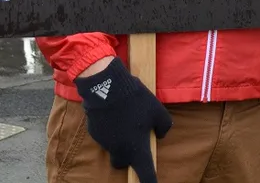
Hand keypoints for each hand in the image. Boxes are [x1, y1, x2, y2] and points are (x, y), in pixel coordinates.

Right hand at [74, 58, 172, 182]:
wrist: (106, 85)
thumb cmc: (135, 100)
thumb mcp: (158, 111)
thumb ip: (164, 126)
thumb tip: (161, 134)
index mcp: (136, 150)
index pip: (146, 175)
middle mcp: (119, 151)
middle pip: (123, 162)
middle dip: (128, 155)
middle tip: (135, 137)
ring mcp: (105, 143)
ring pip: (113, 146)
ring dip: (119, 137)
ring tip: (125, 115)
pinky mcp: (94, 132)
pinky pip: (105, 134)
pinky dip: (109, 127)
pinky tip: (113, 111)